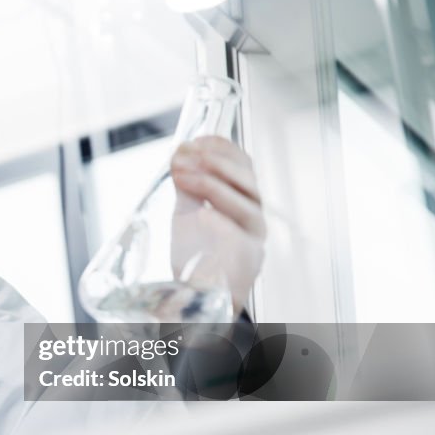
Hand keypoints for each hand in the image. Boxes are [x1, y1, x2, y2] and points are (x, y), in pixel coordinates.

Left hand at [169, 136, 265, 315]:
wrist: (200, 294)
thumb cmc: (199, 252)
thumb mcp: (188, 211)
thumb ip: (187, 185)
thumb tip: (180, 153)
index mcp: (244, 200)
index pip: (244, 166)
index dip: (223, 149)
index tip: (198, 140)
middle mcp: (254, 217)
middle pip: (247, 182)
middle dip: (216, 163)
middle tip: (188, 154)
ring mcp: (253, 239)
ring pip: (245, 205)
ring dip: (212, 185)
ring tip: (184, 175)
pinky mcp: (245, 261)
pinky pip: (239, 238)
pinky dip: (222, 223)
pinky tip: (203, 213)